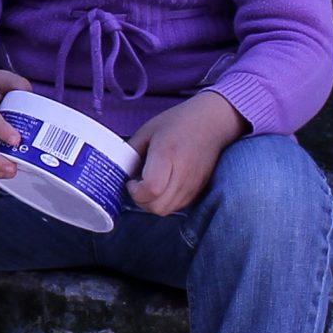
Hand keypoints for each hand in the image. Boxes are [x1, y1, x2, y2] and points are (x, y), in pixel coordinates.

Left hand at [126, 90, 247, 215]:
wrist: (214, 122)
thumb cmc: (178, 122)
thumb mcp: (148, 131)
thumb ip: (131, 151)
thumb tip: (118, 170)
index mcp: (166, 154)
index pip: (152, 188)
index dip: (136, 192)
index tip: (130, 181)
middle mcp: (182, 173)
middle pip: (158, 207)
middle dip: (141, 201)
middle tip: (137, 186)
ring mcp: (194, 184)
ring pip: (168, 210)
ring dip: (152, 204)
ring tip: (149, 186)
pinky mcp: (200, 189)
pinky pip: (178, 206)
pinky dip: (166, 202)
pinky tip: (162, 187)